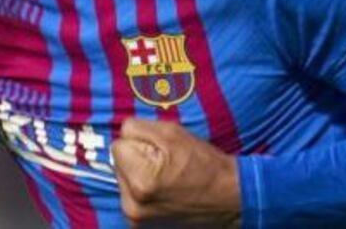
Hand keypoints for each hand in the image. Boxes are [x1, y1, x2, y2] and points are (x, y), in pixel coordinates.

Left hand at [112, 118, 241, 226]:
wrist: (228, 197)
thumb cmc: (203, 163)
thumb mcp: (171, 133)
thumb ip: (137, 128)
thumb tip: (121, 132)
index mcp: (140, 181)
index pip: (118, 145)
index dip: (140, 142)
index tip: (161, 151)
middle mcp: (133, 205)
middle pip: (118, 164)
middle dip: (136, 159)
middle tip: (165, 164)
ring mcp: (136, 219)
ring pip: (123, 179)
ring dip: (138, 175)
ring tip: (166, 178)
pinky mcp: (140, 226)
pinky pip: (130, 195)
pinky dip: (142, 191)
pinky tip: (163, 191)